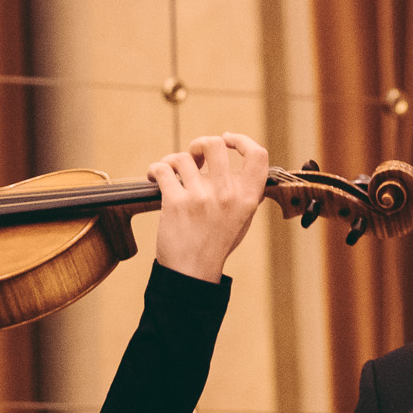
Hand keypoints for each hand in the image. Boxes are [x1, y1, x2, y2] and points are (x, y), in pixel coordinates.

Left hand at [149, 132, 268, 281]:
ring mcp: (201, 198)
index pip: (258, 155)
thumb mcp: (243, 219)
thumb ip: (245, 193)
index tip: (227, 140)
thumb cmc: (217, 243)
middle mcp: (227, 195)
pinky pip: (162, 170)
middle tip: (195, 155)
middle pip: (214, 145)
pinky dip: (155, 170)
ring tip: (171, 172)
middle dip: (200, 144)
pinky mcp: (175, 203)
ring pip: (183, 158)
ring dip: (173, 161)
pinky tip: (155, 176)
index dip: (241, 140)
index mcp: (248, 198)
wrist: (193, 272)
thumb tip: (245, 167)